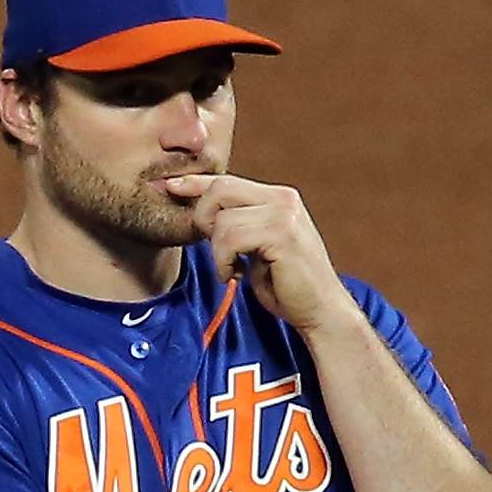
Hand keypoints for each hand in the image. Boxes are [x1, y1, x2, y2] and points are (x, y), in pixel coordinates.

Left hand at [164, 169, 352, 338]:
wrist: (320, 310)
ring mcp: (283, 214)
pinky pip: (230, 239)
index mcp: (278, 198)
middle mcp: (282, 199)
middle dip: (203, 220)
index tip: (172, 188)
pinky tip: (238, 274)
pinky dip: (225, 261)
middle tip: (216, 251)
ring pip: (222, 221)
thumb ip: (239, 226)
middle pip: (219, 190)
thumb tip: (202, 213)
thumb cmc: (286, 285)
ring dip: (218, 252)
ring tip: (234, 269)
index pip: (226, 181)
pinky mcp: (281, 234)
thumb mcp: (257, 248)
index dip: (195, 184)